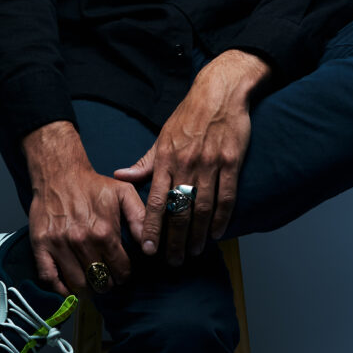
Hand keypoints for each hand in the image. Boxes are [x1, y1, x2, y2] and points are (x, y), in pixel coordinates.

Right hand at [22, 121, 145, 298]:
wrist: (60, 173)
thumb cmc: (93, 185)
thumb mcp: (124, 193)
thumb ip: (140, 218)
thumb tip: (149, 246)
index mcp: (104, 231)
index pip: (120, 270)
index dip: (124, 274)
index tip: (122, 272)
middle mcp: (82, 241)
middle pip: (100, 281)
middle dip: (107, 282)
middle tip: (107, 277)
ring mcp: (59, 245)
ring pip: (77, 285)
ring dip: (87, 288)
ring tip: (92, 281)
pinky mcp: (41, 246)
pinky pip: (50, 280)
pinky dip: (60, 289)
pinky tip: (69, 285)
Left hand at [113, 49, 270, 264]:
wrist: (219, 92)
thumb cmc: (189, 115)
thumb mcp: (163, 135)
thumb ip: (145, 161)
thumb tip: (121, 175)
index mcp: (166, 157)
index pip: (155, 200)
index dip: (151, 227)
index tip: (148, 249)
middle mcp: (186, 163)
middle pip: (179, 210)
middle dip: (175, 240)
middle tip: (174, 261)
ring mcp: (210, 163)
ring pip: (203, 208)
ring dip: (198, 234)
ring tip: (194, 251)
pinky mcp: (231, 161)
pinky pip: (226, 196)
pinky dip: (222, 218)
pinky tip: (217, 233)